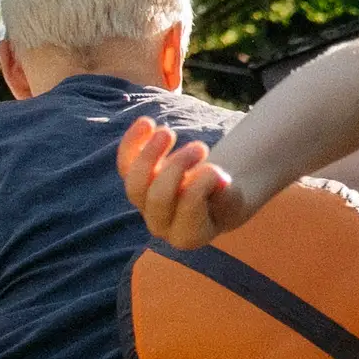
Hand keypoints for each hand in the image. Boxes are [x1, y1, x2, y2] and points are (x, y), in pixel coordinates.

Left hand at [118, 115, 250, 247]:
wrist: (212, 196)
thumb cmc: (226, 197)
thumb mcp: (234, 198)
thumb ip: (225, 193)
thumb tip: (215, 175)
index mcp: (188, 236)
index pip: (186, 210)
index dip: (200, 186)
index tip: (218, 170)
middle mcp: (160, 224)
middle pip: (157, 197)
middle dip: (177, 168)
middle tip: (201, 147)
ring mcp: (144, 204)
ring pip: (135, 183)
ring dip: (150, 155)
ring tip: (168, 132)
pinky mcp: (135, 181)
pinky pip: (125, 164)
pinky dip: (132, 143)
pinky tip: (146, 122)